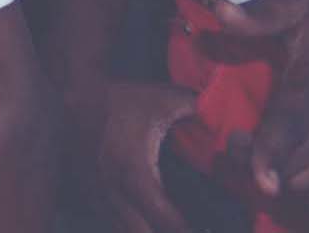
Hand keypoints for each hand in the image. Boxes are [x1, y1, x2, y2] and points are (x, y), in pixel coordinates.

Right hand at [67, 77, 200, 232]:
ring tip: (166, 223)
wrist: (75, 91)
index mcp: (134, 174)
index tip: (209, 230)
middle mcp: (111, 190)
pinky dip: (130, 223)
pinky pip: (109, 219)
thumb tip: (233, 125)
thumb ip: (201, 113)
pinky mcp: (86, 190)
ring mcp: (95, 192)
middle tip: (191, 227)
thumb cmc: (123, 98)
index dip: (189, 230)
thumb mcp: (166, 100)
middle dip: (164, 232)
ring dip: (146, 228)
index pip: (166, 221)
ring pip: (121, 229)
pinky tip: (145, 219)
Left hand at [202, 0, 308, 213]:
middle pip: (299, 168)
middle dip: (262, 166)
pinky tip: (307, 170)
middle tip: (241, 146)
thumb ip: (259, 16)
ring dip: (290, 182)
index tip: (257, 176)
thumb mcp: (298, 4)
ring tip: (273, 158)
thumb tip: (221, 11)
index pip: (292, 125)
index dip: (270, 155)